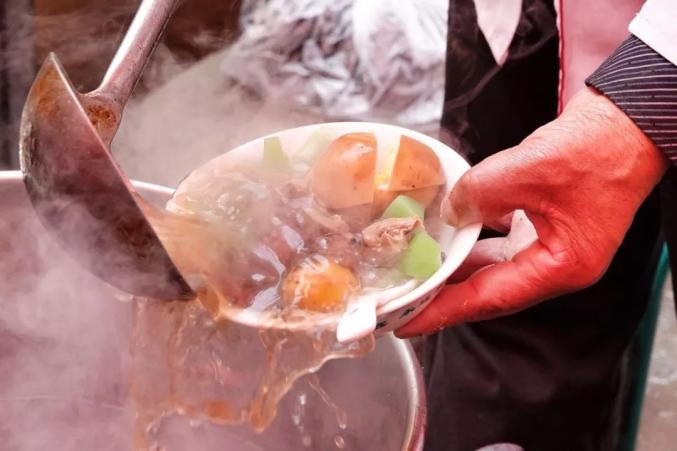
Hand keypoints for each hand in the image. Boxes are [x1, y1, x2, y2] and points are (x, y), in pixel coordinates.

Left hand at [396, 87, 667, 337]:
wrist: (628, 121)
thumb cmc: (597, 149)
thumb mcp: (526, 170)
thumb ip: (478, 195)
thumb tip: (449, 212)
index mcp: (561, 267)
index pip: (491, 298)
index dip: (446, 311)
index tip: (410, 322)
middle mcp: (557, 264)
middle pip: (491, 287)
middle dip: (447, 290)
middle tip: (406, 298)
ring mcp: (553, 243)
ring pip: (494, 262)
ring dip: (459, 261)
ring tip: (419, 267)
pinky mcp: (547, 222)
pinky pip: (503, 238)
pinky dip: (476, 235)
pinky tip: (451, 228)